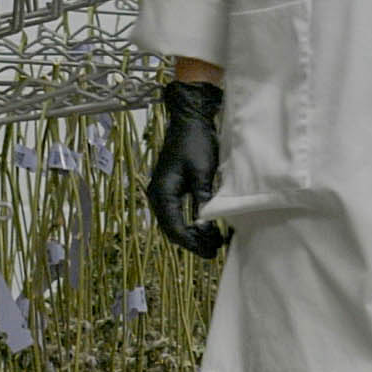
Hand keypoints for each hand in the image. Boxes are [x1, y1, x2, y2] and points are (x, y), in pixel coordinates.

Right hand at [146, 79, 229, 257]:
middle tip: (214, 249)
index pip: (174, 228)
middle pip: (171, 229)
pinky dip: (190, 222)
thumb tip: (205, 226)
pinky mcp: (169, 188)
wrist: (189, 120)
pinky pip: (176, 213)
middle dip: (192, 242)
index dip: (192, 243)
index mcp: (162, 192)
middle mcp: (157, 194)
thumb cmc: (196, 143)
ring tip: (213, 240)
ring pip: (173, 223)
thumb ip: (202, 200)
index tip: (210, 251)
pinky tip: (205, 225)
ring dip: (191, 234)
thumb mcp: (202, 172)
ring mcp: (162, 191)